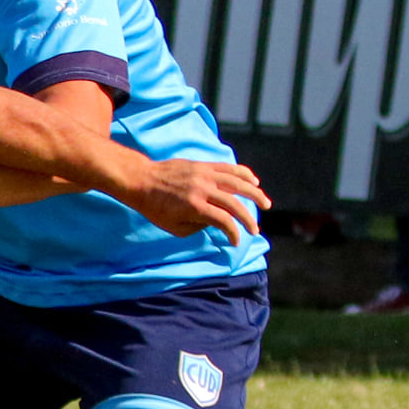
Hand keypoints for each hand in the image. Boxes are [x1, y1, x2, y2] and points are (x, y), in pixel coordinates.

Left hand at [120, 159, 270, 245]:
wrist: (142, 180)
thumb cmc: (155, 208)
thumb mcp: (174, 227)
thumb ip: (198, 226)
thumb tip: (217, 222)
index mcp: (195, 207)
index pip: (224, 221)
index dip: (234, 233)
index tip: (236, 242)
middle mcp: (203, 190)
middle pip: (235, 203)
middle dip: (248, 218)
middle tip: (256, 229)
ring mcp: (204, 175)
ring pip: (238, 182)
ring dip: (255, 193)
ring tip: (266, 203)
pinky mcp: (203, 166)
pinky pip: (228, 168)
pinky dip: (243, 174)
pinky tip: (253, 181)